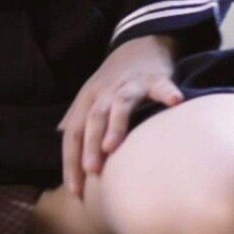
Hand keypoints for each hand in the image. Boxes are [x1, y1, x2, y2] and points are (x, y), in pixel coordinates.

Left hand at [57, 34, 183, 198]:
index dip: (71, 161)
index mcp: (87, 101)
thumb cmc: (113, 82)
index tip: (74, 190)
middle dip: (90, 145)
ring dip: (115, 124)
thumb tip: (58, 138)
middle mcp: (105, 93)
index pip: (73, 133)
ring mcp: (130, 85)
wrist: (139, 43)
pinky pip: (161, 86)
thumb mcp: (91, 98)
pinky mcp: (155, 78)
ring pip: (120, 103)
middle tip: (91, 170)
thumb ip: (77, 120)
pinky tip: (175, 102)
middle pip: (94, 119)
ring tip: (113, 146)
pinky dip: (166, 92)